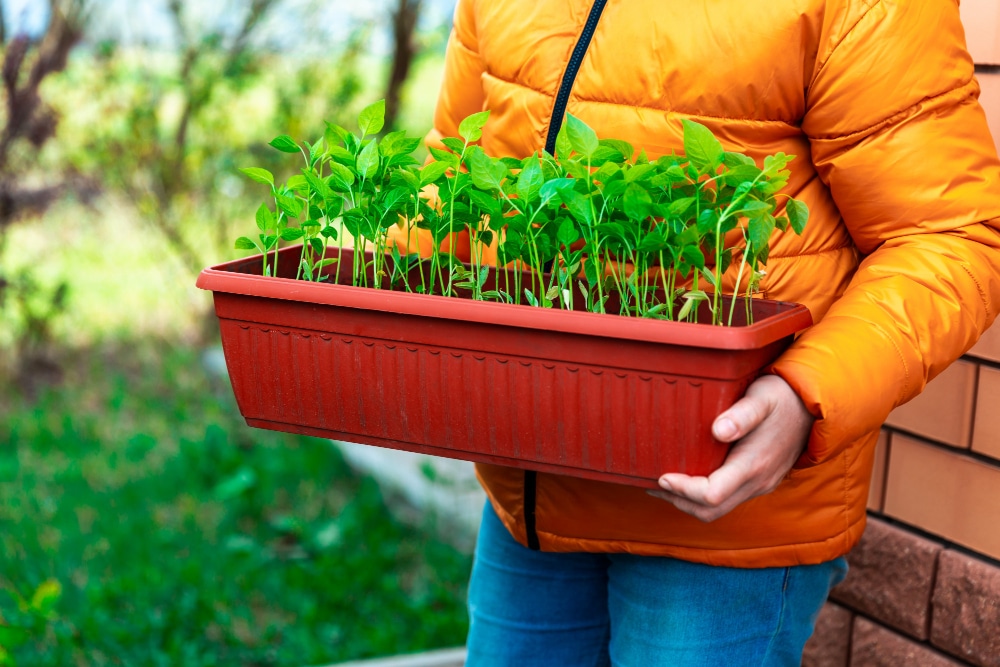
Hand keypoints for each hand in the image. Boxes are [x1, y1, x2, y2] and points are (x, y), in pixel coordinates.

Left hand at [648, 374, 813, 521]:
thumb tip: (717, 430)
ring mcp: (760, 485)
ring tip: (663, 485)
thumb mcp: (761, 398)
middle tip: (653, 483)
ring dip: (688, 502)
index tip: (661, 476)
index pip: (710, 494)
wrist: (813, 406)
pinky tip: (688, 478)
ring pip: (718, 510)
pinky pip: (727, 500)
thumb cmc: (782, 397)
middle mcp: (757, 482)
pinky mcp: (759, 481)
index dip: (682, 489)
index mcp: (753, 465)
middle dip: (679, 501)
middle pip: (710, 511)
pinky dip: (703, 497)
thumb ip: (741, 414)